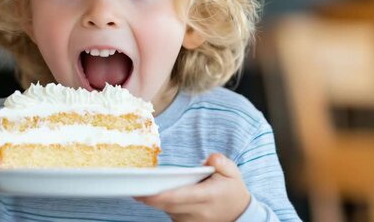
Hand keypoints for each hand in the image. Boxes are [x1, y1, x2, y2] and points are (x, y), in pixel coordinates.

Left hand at [135, 153, 250, 221]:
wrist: (239, 213)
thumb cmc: (231, 189)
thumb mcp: (232, 172)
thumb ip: (221, 162)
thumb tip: (209, 158)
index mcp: (208, 196)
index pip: (180, 197)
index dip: (161, 195)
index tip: (145, 191)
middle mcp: (199, 212)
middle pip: (168, 206)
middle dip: (150, 198)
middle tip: (134, 189)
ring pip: (167, 211)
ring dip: (156, 201)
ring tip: (143, 190)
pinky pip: (170, 215)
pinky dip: (163, 205)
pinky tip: (157, 196)